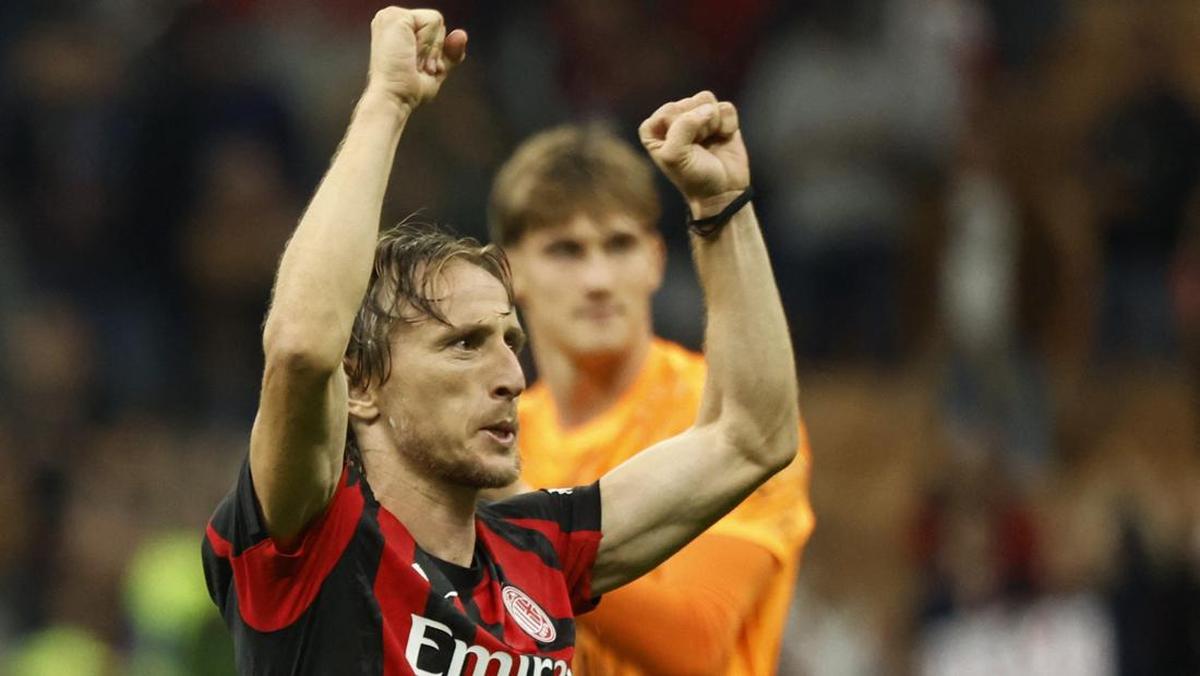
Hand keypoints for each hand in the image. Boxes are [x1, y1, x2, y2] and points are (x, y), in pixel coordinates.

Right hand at [365, 7, 467, 111]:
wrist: (394, 97)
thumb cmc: (407, 89)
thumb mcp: (435, 69)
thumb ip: (449, 52)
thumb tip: (461, 35)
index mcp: (395, 28)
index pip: (433, 28)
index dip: (434, 50)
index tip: (419, 68)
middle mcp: (390, 17)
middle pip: (436, 23)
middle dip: (434, 49)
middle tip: (415, 66)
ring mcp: (391, 15)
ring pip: (436, 21)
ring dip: (431, 49)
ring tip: (413, 62)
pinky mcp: (396, 17)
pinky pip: (433, 21)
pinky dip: (429, 44)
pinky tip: (412, 55)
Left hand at [638, 91, 749, 218]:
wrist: (722, 192)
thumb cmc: (693, 177)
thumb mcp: (675, 156)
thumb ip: (683, 126)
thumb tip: (708, 109)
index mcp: (654, 128)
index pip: (668, 110)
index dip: (680, 129)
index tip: (683, 150)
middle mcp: (674, 119)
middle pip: (688, 103)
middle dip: (697, 127)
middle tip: (698, 149)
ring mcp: (697, 117)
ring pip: (706, 100)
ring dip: (712, 123)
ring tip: (709, 141)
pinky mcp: (720, 118)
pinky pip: (725, 107)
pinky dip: (728, 124)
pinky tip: (723, 138)